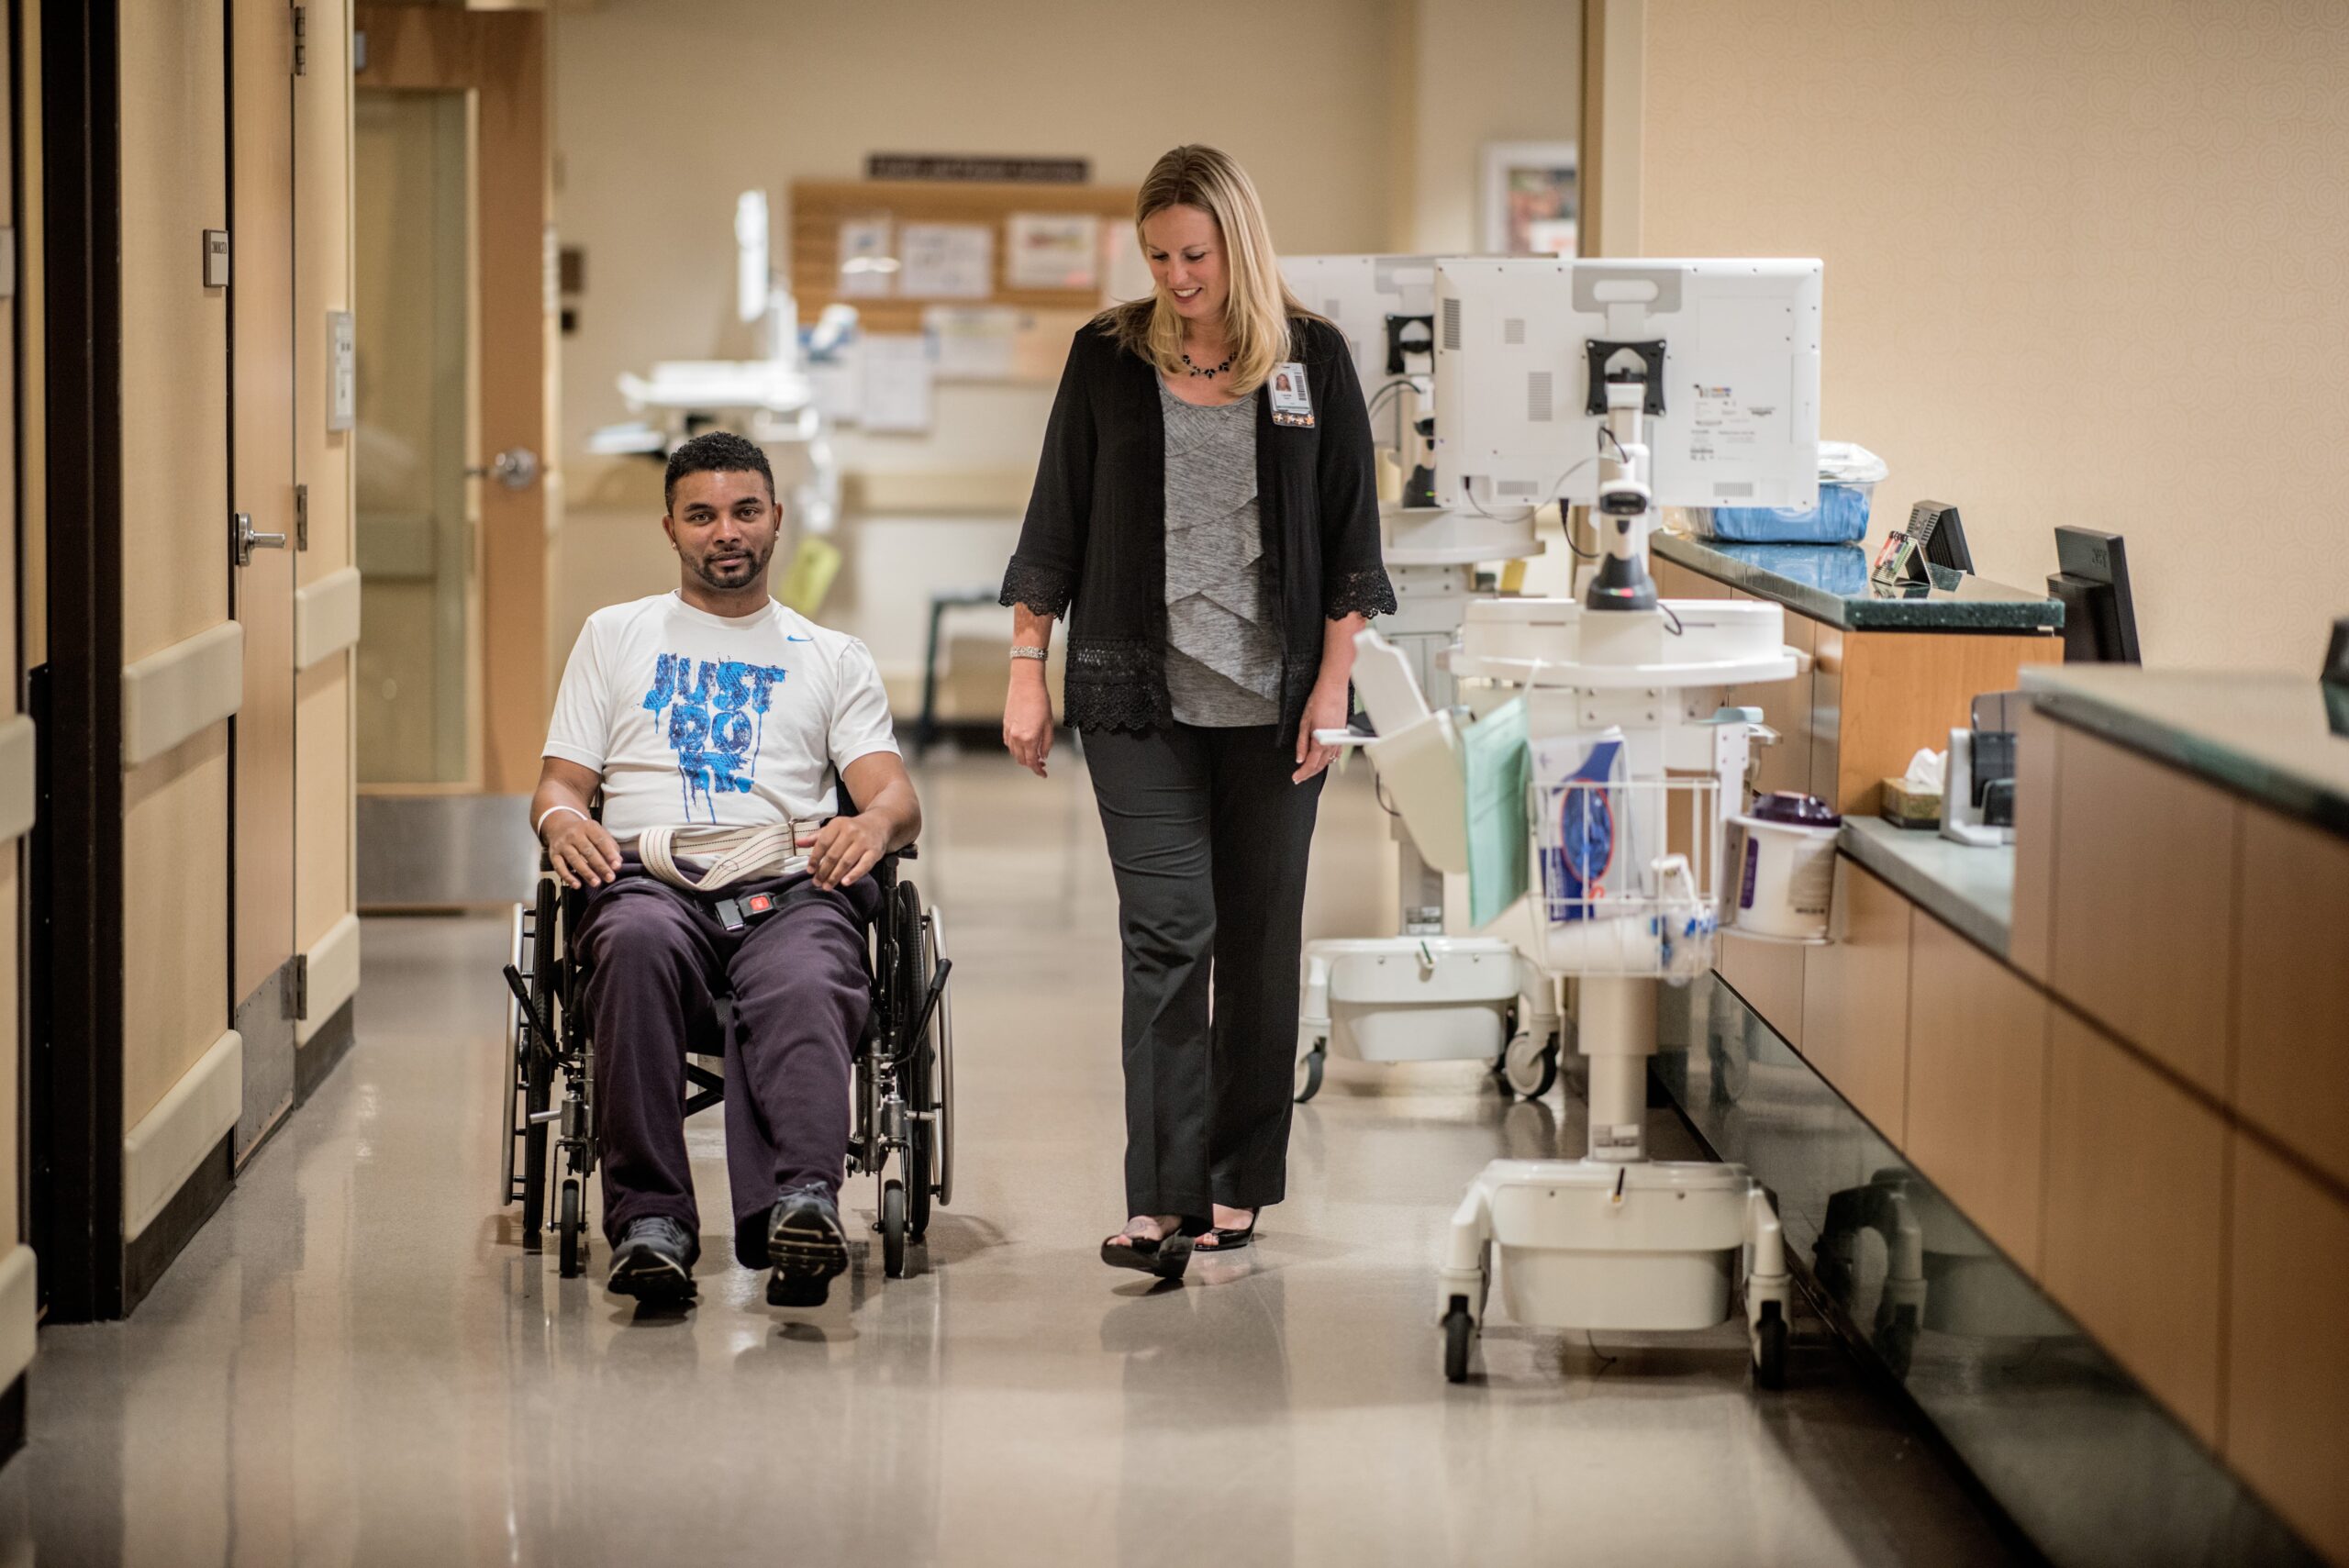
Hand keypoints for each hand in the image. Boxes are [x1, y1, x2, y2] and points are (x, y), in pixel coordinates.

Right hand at [546, 812, 622, 888]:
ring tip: (596, 883)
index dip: (609, 854)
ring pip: (574, 859)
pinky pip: (559, 867)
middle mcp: (574, 834)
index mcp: (588, 827)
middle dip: (600, 866)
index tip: (617, 866)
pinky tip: (577, 885)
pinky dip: (568, 877)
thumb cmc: (585, 833)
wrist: (560, 826)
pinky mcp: (553, 854)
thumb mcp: (598, 832)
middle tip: (610, 878)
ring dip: (586, 873)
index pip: (600, 841)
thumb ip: (609, 846)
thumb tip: (618, 862)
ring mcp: (562, 844)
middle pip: (588, 851)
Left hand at [804, 814, 888, 889]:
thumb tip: (798, 843)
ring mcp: (863, 842)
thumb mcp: (834, 828)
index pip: (822, 843)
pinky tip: (845, 883)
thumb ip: (816, 837)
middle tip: (817, 883)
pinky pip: (863, 866)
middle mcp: (851, 831)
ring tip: (827, 886)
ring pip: (846, 862)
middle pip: (833, 855)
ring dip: (835, 876)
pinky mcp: (875, 851)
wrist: (879, 823)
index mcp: (838, 824)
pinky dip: (854, 875)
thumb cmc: (853, 828)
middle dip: (823, 871)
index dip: (814, 859)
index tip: (810, 871)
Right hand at [1002, 664, 1055, 778]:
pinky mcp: (1005, 725)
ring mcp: (1009, 731)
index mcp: (1029, 738)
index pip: (1033, 762)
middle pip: (1022, 760)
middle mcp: (1017, 737)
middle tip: (1041, 763)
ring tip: (1033, 754)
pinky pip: (1008, 743)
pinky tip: (1022, 745)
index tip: (1043, 774)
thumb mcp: (1049, 724)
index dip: (1038, 770)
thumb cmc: (1040, 701)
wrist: (1026, 684)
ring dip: (1023, 757)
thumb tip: (1044, 755)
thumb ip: (1047, 743)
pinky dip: (1015, 748)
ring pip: (1014, 753)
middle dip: (1032, 764)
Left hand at [1293, 679, 1349, 782]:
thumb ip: (1302, 744)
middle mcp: (1332, 743)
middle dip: (1309, 774)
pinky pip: (1336, 753)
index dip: (1302, 774)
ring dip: (1318, 768)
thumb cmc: (1319, 701)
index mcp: (1320, 742)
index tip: (1295, 778)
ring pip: (1328, 761)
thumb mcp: (1304, 723)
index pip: (1311, 765)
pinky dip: (1328, 760)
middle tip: (1299, 778)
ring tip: (1308, 770)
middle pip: (1320, 766)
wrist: (1333, 689)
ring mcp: (1339, 740)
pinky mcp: (1342, 736)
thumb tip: (1299, 758)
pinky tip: (1323, 760)